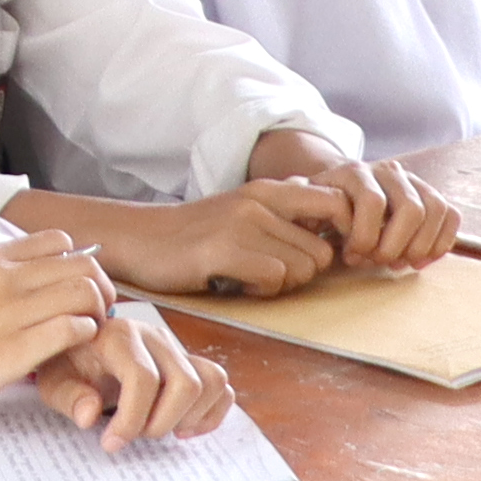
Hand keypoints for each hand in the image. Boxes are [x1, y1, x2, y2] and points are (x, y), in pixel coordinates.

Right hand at [0, 240, 113, 425]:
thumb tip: (34, 279)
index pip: (59, 242)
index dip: (79, 265)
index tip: (77, 289)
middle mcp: (0, 277)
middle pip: (82, 265)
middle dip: (100, 289)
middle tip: (95, 312)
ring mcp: (8, 312)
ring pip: (83, 293)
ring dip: (96, 314)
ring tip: (86, 332)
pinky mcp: (14, 350)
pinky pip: (73, 329)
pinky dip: (84, 337)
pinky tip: (72, 348)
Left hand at [27, 306, 230, 449]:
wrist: (78, 348)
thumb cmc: (67, 365)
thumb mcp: (53, 381)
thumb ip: (68, 396)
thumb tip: (89, 415)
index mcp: (117, 336)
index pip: (142, 378)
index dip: (131, 419)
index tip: (111, 443)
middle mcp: (152, 336)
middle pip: (185, 383)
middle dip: (163, 421)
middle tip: (138, 435)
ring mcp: (175, 348)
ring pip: (211, 381)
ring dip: (190, 417)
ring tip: (161, 429)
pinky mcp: (190, 361)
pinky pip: (221, 386)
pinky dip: (210, 413)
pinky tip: (183, 428)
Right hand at [58, 182, 354, 301]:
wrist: (138, 238)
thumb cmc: (196, 233)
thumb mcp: (244, 212)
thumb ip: (286, 214)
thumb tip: (338, 223)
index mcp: (267, 190)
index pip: (337, 202)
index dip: (343, 233)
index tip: (322, 254)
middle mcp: (258, 202)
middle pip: (322, 253)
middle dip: (303, 273)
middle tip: (270, 272)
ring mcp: (239, 224)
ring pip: (301, 269)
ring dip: (281, 284)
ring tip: (248, 275)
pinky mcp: (222, 250)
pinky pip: (274, 279)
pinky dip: (260, 290)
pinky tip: (236, 282)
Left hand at [239, 134, 459, 271]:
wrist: (339, 192)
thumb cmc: (320, 206)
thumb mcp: (303, 203)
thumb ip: (300, 203)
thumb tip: (305, 207)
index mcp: (354, 172)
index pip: (373, 203)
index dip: (366, 237)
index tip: (353, 258)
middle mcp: (388, 170)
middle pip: (411, 209)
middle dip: (396, 244)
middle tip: (380, 263)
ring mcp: (413, 181)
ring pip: (435, 210)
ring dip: (420, 245)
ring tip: (399, 263)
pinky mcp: (431, 196)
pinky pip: (450, 214)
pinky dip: (441, 241)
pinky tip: (419, 260)